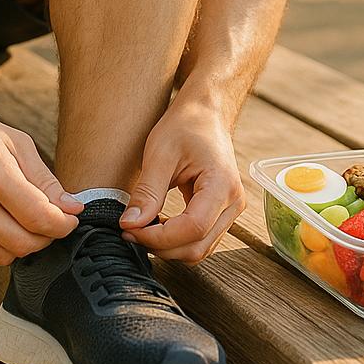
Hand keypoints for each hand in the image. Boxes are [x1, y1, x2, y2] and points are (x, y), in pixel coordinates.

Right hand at [0, 95, 82, 265]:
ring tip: (26, 221)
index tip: (70, 219)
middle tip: (52, 223)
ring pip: (2, 255)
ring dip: (23, 244)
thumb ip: (44, 179)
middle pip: (23, 243)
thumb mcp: (13, 141)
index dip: (63, 224)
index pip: (38, 217)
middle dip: (46, 238)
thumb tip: (73, 209)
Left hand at [118, 100, 245, 262]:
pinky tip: (156, 226)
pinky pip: (200, 239)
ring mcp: (231, 210)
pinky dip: (177, 241)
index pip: (193, 229)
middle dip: (161, 246)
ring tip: (141, 229)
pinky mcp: (222, 213)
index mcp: (222, 185)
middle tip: (130, 232)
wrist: (205, 114)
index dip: (159, 237)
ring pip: (199, 249)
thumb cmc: (186, 126)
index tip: (130, 230)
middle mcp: (233, 203)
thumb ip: (147, 193)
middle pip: (197, 246)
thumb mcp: (160, 154)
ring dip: (168, 247)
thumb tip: (130, 225)